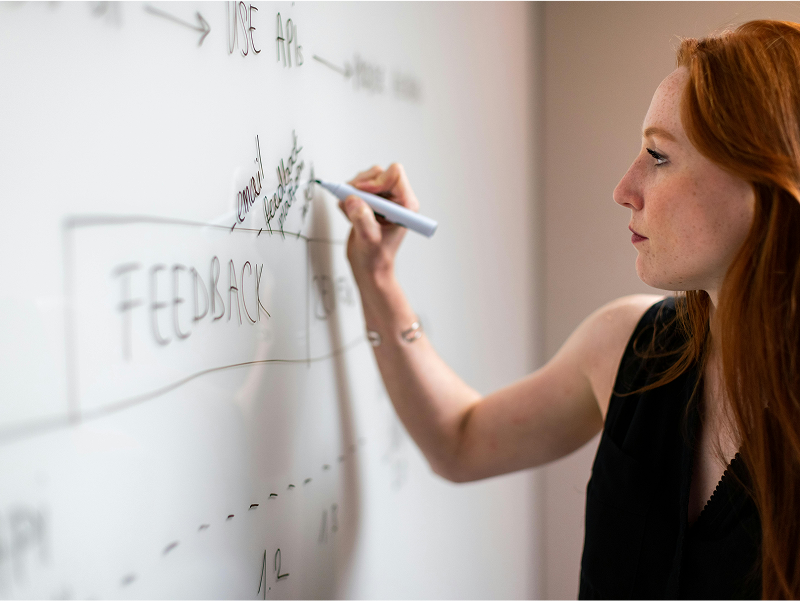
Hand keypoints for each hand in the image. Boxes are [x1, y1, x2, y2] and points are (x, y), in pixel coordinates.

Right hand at [338, 163, 419, 285]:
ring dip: (352, 192)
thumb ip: (362, 219)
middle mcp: (396, 200)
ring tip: (350, 212)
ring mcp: (382, 201)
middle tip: (351, 201)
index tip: (362, 194)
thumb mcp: (369, 240)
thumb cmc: (376, 258)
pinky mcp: (370, 203)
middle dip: (361, 185)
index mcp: (405, 205)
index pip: (394, 174)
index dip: (376, 181)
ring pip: (365, 179)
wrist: (369, 268)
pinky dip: (347, 199)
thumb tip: (353, 199)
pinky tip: (349, 215)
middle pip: (378, 173)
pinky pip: (356, 189)